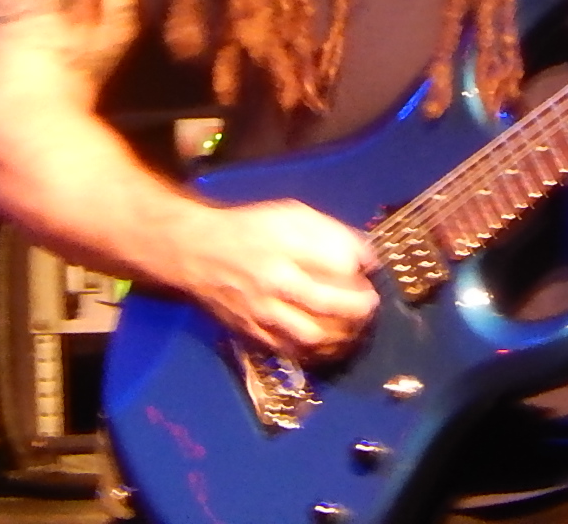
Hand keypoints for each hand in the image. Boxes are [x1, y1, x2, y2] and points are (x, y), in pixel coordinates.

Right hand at [168, 197, 379, 362]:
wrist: (197, 252)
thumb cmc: (249, 229)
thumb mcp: (290, 214)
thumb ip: (330, 232)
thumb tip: (367, 257)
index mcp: (283, 243)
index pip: (336, 260)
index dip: (360, 266)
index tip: (368, 268)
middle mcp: (273, 280)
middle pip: (327, 303)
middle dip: (359, 307)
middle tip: (370, 303)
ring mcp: (262, 311)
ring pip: (311, 335)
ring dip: (343, 336)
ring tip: (356, 328)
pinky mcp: (253, 333)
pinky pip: (292, 352)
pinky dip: (318, 353)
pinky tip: (332, 344)